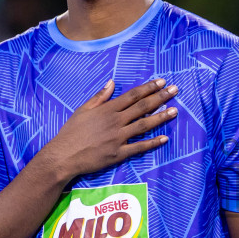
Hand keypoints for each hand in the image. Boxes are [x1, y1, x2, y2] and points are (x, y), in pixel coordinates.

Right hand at [43, 78, 177, 181]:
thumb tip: (112, 82)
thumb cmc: (71, 133)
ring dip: (161, 117)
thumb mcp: (83, 110)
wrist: (63, 156)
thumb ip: (100, 97)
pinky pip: (139, 147)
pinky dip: (153, 143)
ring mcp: (118, 138)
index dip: (149, 87)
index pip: (133, 95)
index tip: (162, 81)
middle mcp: (115, 121)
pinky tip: (165, 138)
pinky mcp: (119, 153)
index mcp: (107, 109)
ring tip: (175, 110)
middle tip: (175, 90)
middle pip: (142, 107)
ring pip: (144, 125)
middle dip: (161, 97)